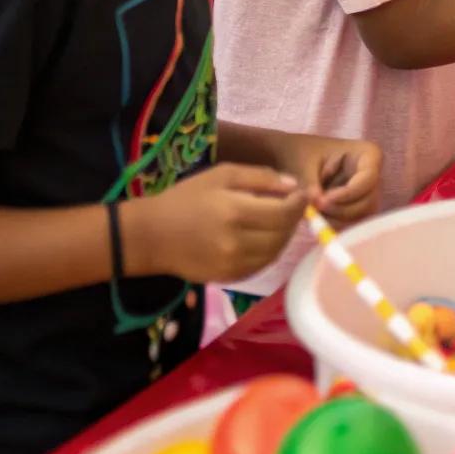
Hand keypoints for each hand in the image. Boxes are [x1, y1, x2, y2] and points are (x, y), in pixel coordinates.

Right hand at [125, 163, 305, 284]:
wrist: (151, 236)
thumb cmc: (186, 198)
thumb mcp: (222, 174)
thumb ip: (261, 177)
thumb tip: (293, 185)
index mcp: (235, 211)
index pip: (284, 212)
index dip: (300, 203)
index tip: (303, 193)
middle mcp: (237, 242)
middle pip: (283, 234)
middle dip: (294, 219)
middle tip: (293, 206)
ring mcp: (233, 264)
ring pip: (276, 253)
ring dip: (285, 236)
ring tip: (279, 220)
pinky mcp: (229, 279)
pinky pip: (262, 265)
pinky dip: (270, 251)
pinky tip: (264, 237)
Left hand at [279, 134, 382, 227]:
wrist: (296, 157)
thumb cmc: (303, 152)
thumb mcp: (304, 163)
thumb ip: (310, 182)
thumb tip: (315, 201)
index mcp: (368, 154)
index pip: (368, 178)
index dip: (348, 193)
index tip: (322, 201)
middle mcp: (373, 175)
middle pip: (368, 200)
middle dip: (341, 209)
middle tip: (315, 211)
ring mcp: (367, 193)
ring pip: (361, 215)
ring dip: (336, 219)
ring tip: (312, 213)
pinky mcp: (358, 206)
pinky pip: (352, 221)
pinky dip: (334, 223)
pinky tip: (316, 217)